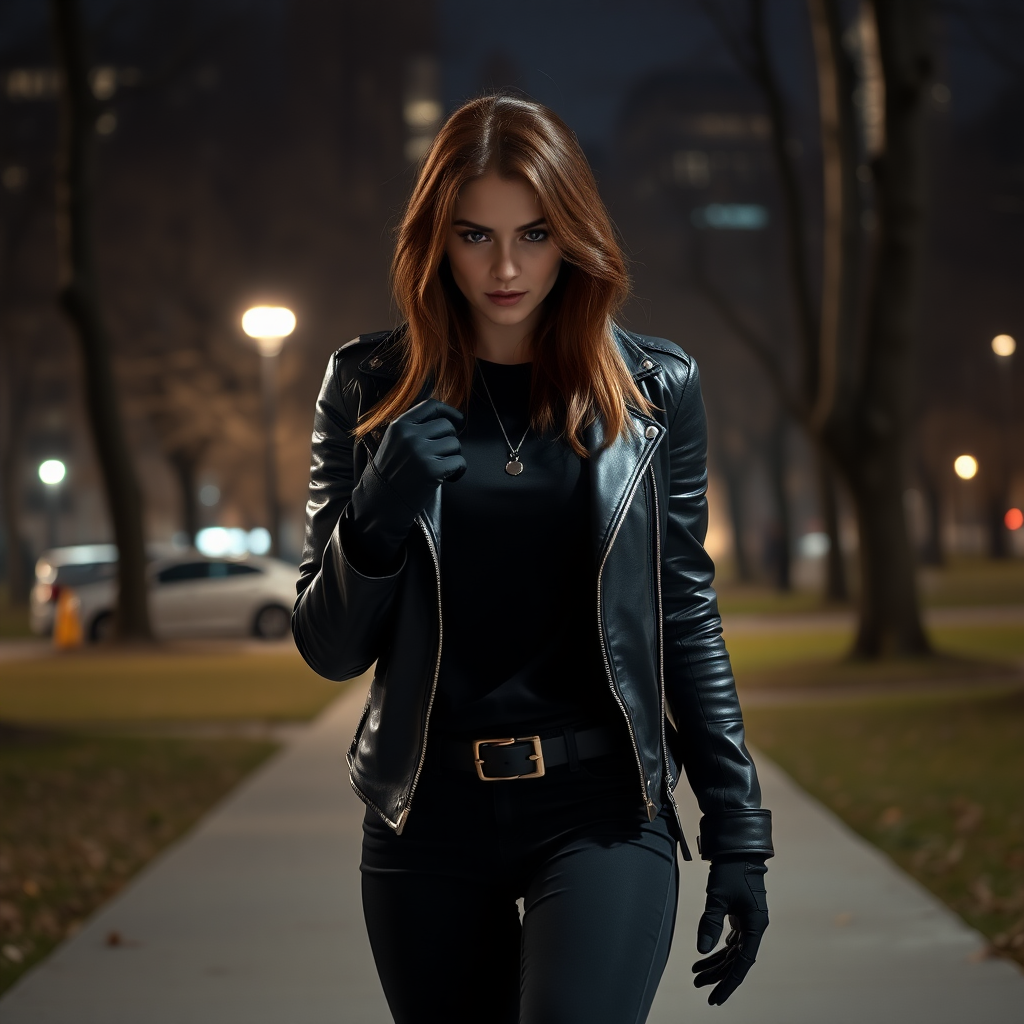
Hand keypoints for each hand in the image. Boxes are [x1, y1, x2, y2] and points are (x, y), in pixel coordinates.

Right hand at [370, 399, 466, 511]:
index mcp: (400, 425)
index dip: (449, 411)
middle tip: (441, 455)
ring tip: (441, 467)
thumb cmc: (391, 472)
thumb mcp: (394, 441)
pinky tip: (448, 477)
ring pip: (455, 444)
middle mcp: (410, 436)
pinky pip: (459, 462)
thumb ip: (415, 427)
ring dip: (453, 456)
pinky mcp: (433, 470)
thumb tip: (448, 418)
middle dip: (449, 440)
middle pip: (447, 426)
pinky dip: (459, 470)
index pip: (431, 405)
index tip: (457, 420)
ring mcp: (421, 453)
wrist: (380, 501)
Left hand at [691, 856, 767, 1005]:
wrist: (737, 849)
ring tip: (696, 974)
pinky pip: (730, 940)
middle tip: (697, 985)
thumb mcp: (717, 896)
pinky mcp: (740, 915)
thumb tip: (702, 950)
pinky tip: (705, 957)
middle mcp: (754, 927)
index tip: (715, 998)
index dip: (728, 982)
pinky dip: (717, 948)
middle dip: (717, 974)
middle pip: (736, 960)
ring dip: (715, 962)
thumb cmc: (730, 870)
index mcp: (755, 926)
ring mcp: (748, 922)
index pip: (743, 964)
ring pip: (732, 951)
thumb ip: (710, 922)